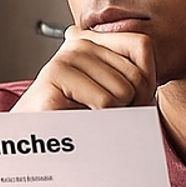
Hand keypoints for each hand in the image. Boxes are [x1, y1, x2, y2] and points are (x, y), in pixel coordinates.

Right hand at [11, 28, 155, 110]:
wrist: (37, 145)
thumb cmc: (80, 120)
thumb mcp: (117, 94)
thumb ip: (137, 74)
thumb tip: (148, 67)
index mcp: (94, 41)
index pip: (142, 46)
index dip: (144, 81)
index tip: (124, 99)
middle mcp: (77, 43)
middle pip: (136, 74)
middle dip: (129, 104)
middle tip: (104, 114)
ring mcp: (63, 60)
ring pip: (122, 91)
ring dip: (113, 116)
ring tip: (89, 115)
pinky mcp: (53, 80)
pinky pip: (104, 103)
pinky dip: (99, 120)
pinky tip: (78, 119)